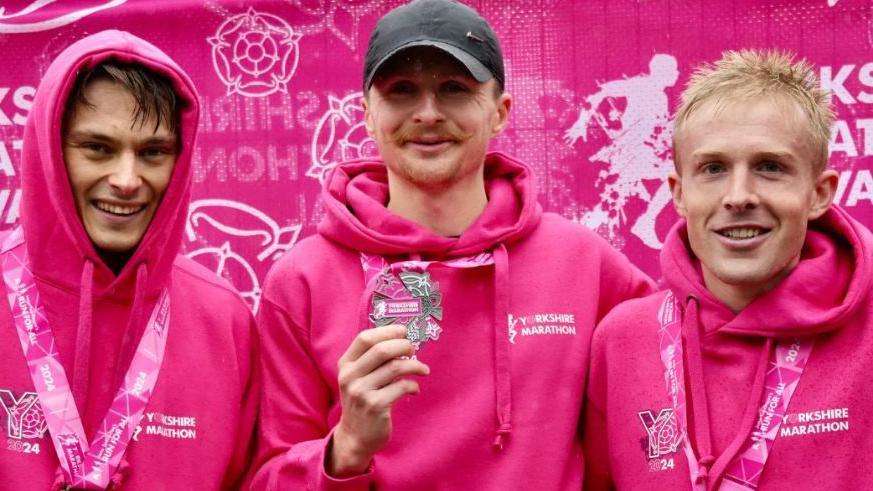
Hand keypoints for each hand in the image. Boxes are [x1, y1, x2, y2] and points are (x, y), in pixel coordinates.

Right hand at [327, 324, 429, 476]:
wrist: (356, 436)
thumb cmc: (363, 400)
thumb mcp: (358, 378)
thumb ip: (372, 359)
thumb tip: (401, 337)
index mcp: (345, 365)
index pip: (364, 338)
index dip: (387, 331)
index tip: (403, 331)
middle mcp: (350, 377)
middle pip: (381, 350)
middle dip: (403, 345)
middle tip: (414, 349)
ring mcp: (361, 392)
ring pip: (395, 367)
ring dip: (415, 365)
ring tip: (423, 370)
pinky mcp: (375, 406)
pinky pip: (401, 387)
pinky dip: (413, 386)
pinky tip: (414, 389)